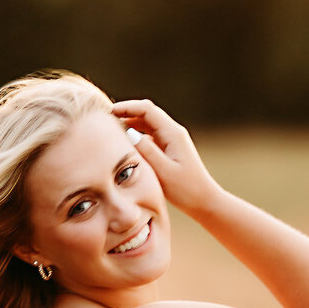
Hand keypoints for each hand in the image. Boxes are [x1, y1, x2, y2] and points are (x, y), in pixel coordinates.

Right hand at [111, 99, 223, 217]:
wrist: (204, 201)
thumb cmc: (186, 189)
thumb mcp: (164, 172)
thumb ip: (147, 151)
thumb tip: (128, 132)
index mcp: (173, 133)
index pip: (147, 109)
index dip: (127, 107)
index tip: (109, 112)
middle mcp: (173, 132)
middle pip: (146, 113)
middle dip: (126, 112)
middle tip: (105, 118)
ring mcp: (171, 140)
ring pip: (147, 124)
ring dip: (130, 123)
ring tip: (110, 129)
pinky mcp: (168, 149)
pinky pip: (149, 136)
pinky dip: (135, 135)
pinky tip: (124, 144)